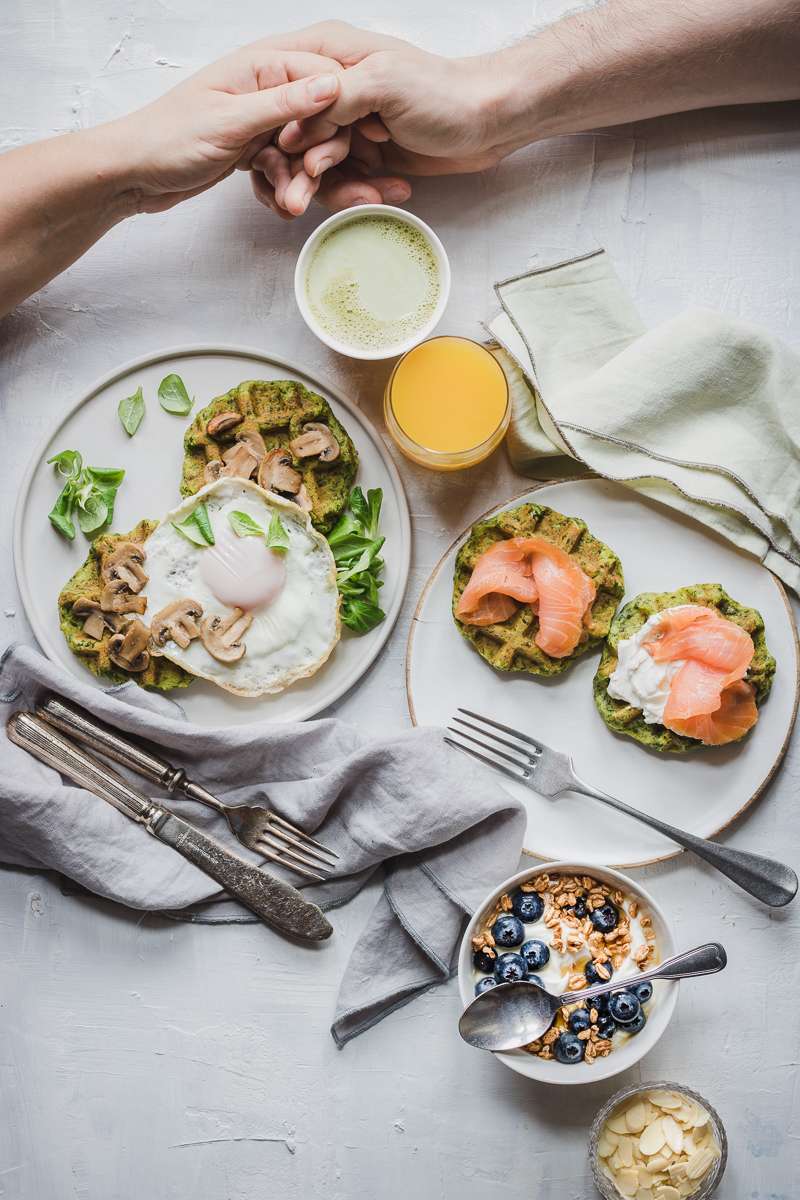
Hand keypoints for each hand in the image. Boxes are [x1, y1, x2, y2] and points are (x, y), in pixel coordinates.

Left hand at [108, 40, 345, 213]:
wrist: (134, 173)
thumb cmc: (168, 138)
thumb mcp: (231, 121)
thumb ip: (284, 102)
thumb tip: (333, 84)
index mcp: (261, 65)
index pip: (327, 76)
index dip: (339, 114)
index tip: (332, 149)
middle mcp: (266, 87)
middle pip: (321, 119)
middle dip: (319, 157)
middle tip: (308, 185)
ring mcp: (261, 119)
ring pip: (305, 150)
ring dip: (300, 181)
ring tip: (289, 204)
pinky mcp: (255, 146)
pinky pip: (287, 167)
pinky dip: (284, 187)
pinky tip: (274, 202)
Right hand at [251, 22, 505, 217]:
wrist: (488, 122)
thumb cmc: (444, 93)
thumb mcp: (381, 83)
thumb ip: (332, 105)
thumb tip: (293, 136)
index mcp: (330, 56)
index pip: (282, 92)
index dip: (281, 128)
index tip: (290, 158)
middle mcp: (335, 89)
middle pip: (295, 136)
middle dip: (302, 171)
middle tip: (300, 200)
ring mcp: (350, 123)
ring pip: (318, 166)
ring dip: (335, 188)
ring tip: (364, 197)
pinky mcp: (366, 152)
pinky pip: (345, 181)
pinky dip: (360, 193)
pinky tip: (386, 192)